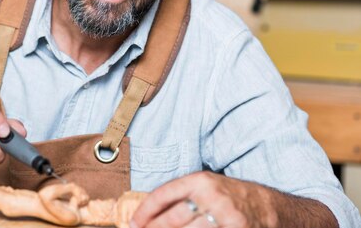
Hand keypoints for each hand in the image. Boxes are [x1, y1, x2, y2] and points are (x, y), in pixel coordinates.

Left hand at [130, 171, 276, 227]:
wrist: (270, 208)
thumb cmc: (232, 196)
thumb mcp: (208, 187)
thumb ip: (183, 195)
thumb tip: (151, 212)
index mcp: (201, 181)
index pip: (164, 194)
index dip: (145, 211)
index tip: (134, 222)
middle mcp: (212, 197)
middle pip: (173, 219)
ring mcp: (225, 217)